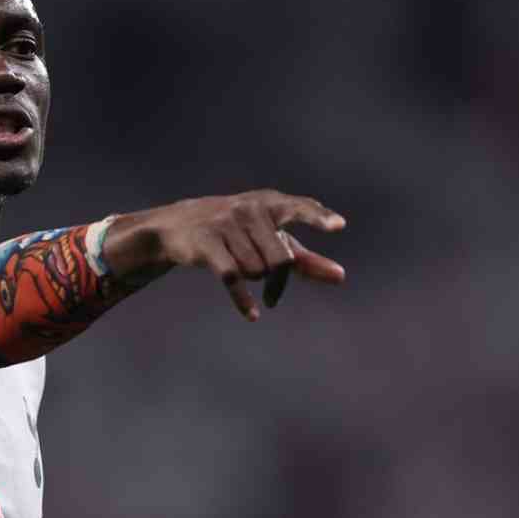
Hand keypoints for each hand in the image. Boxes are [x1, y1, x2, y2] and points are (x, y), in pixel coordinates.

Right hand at [120, 189, 346, 320]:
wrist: (178, 226)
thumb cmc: (235, 233)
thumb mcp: (269, 240)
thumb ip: (304, 259)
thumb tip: (340, 277)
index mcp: (270, 203)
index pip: (300, 209)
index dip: (318, 218)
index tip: (338, 226)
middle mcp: (250, 209)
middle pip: (280, 260)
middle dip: (277, 282)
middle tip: (273, 296)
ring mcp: (227, 224)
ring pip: (256, 270)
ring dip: (253, 281)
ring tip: (243, 274)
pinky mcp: (208, 244)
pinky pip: (233, 278)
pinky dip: (243, 301)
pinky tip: (252, 314)